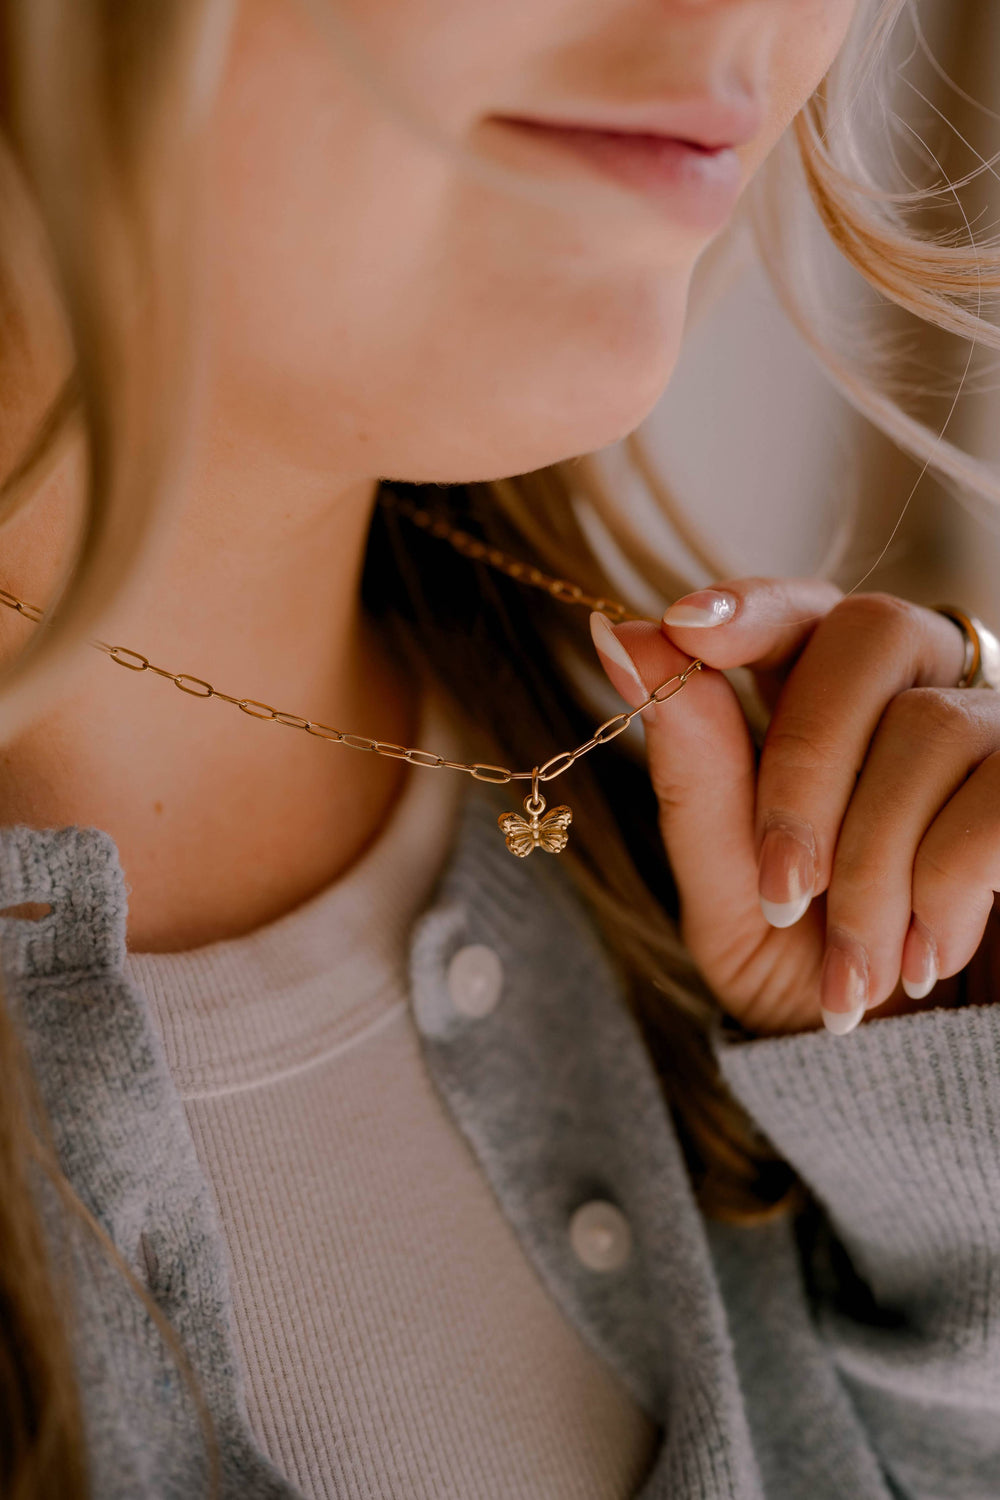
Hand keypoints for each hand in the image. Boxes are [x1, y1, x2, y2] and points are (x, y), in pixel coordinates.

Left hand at [589, 581, 999, 1036]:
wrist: (903, 1075)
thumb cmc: (809, 970)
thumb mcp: (732, 891)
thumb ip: (694, 772)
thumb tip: (622, 640)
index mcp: (829, 702)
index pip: (800, 609)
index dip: (751, 606)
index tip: (684, 630)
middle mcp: (922, 691)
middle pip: (870, 635)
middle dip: (803, 769)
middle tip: (780, 891)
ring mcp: (998, 734)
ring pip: (929, 726)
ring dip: (871, 867)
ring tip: (853, 969)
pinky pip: (998, 798)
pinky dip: (944, 888)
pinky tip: (924, 959)